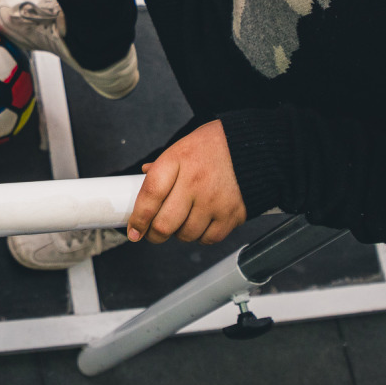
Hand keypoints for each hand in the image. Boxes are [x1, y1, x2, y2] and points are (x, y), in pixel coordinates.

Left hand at [127, 121, 247, 244]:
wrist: (252, 146)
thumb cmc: (213, 146)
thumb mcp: (181, 147)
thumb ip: (162, 166)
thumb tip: (142, 179)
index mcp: (177, 161)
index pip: (149, 196)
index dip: (138, 218)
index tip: (133, 231)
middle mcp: (194, 182)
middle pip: (164, 224)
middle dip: (154, 234)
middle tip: (154, 232)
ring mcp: (214, 200)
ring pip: (185, 235)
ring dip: (180, 233)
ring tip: (184, 220)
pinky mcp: (232, 214)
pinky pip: (208, 239)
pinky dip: (201, 236)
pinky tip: (202, 222)